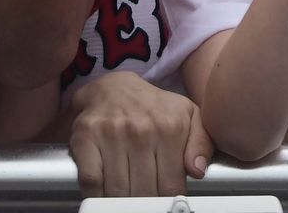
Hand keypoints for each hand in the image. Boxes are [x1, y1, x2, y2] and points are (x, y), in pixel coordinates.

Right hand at [65, 71, 212, 196]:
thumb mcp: (188, 115)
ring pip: (118, 191)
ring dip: (121, 200)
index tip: (163, 200)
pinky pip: (91, 180)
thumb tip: (197, 170)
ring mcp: (110, 133)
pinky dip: (96, 194)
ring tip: (126, 195)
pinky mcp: (85, 136)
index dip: (166, 201)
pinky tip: (104, 191)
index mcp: (169, 128)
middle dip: (144, 201)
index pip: (170, 187)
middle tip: (144, 197)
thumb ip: (201, 142)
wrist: (113, 86)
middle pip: (144, 192)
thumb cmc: (153, 107)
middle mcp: (140, 130)